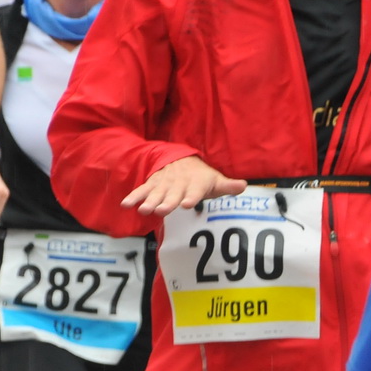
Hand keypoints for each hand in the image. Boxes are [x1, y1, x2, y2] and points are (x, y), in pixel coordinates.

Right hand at [122, 155, 245, 216]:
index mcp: (197, 182)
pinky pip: (143, 190)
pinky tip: (126, 204)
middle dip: (167, 202)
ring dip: (150, 201)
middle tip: (161, 211)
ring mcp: (165, 184)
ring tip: (144, 210)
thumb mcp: (216, 180)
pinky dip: (135, 196)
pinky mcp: (153, 184)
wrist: (180, 159)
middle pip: (173, 194)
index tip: (187, 204)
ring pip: (157, 193)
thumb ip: (228, 186)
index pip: (195, 190)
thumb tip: (244, 186)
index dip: (191, 197)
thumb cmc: (202, 177)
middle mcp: (180, 183)